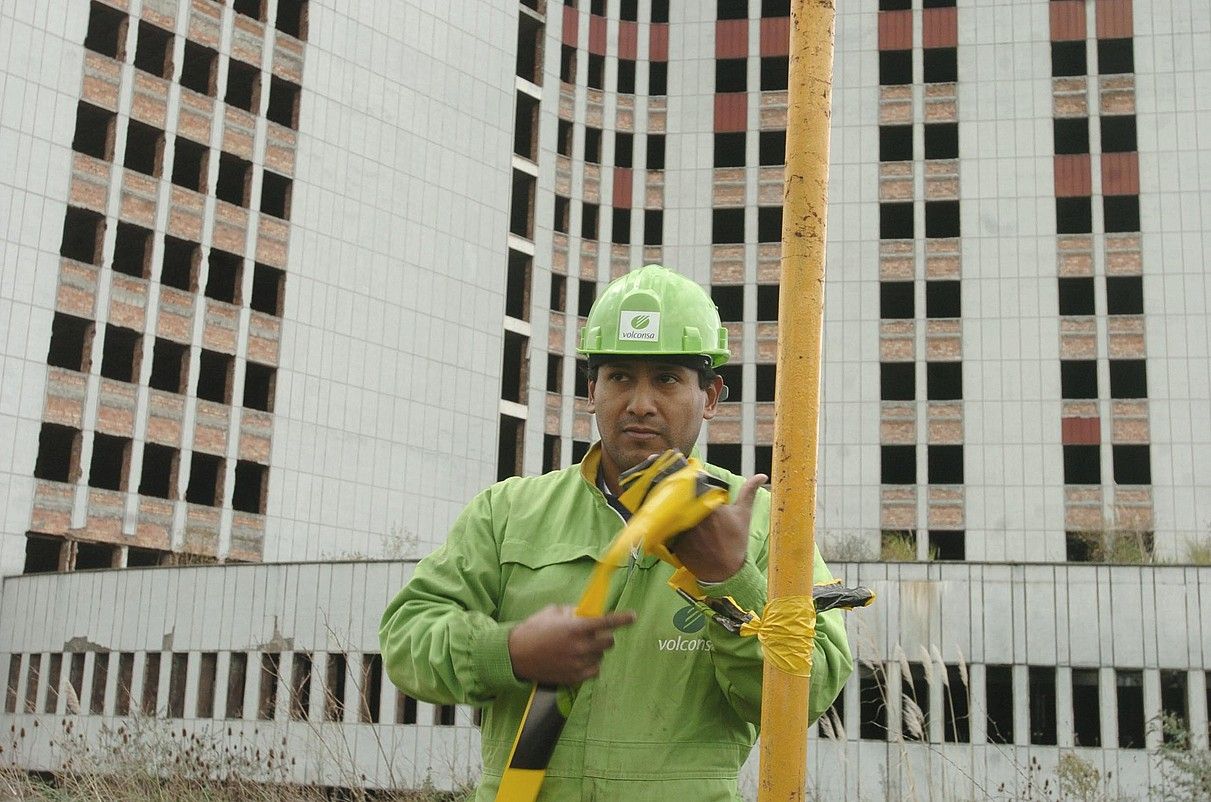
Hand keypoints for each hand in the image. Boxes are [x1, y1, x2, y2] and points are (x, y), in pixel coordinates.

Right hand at [508, 605, 636, 684]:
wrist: (515, 655)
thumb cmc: (533, 629)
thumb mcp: (553, 612)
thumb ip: (573, 612)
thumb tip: (587, 613)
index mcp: (576, 628)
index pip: (607, 623)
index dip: (622, 619)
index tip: (633, 617)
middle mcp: (580, 647)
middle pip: (608, 642)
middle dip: (605, 636)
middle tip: (594, 634)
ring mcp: (577, 664)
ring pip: (601, 657)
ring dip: (595, 651)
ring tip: (579, 648)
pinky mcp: (574, 678)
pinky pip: (594, 672)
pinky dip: (590, 666)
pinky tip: (578, 660)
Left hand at [670, 473, 766, 581]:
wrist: (726, 571)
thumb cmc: (736, 542)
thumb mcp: (743, 515)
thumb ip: (748, 492)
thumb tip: (761, 476)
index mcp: (710, 507)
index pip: (696, 488)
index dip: (695, 488)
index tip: (697, 489)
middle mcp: (695, 517)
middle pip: (683, 499)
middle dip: (685, 498)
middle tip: (690, 503)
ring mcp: (683, 530)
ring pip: (674, 512)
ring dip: (677, 512)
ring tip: (683, 516)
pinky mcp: (675, 542)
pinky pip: (669, 528)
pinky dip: (672, 527)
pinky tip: (679, 530)